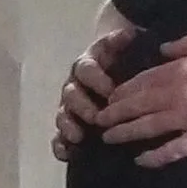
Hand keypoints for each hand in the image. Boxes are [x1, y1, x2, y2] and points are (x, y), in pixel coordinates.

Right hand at [51, 22, 137, 161]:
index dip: (97, 80)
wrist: (114, 71)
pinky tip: (66, 154)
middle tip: (97, 117)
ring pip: (62, 115)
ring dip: (68, 126)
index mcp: (88, 65)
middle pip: (71, 94)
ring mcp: (69, 107)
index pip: (87, 69)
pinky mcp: (68, 125)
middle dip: (82, 106)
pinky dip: (60, 146)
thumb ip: (122, 41)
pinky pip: (58, 137)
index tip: (111, 91)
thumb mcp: (122, 48)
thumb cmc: (121, 61)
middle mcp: (75, 85)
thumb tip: (128, 33)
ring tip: (78, 137)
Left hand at [96, 32, 186, 166]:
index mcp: (184, 68)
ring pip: (148, 126)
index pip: (144, 79)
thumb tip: (163, 48)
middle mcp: (181, 92)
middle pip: (138, 103)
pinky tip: (141, 161)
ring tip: (108, 138)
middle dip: (115, 112)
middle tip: (99, 120)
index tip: (111, 97)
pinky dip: (155, 156)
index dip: (124, 90)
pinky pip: (174, 149)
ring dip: (125, 132)